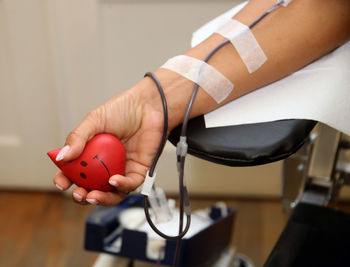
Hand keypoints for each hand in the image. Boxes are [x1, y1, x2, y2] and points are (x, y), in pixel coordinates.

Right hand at [53, 80, 164, 205]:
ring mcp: (122, 169)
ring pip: (111, 193)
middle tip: (77, 194)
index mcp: (91, 153)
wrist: (148, 105)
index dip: (65, 180)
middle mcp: (105, 165)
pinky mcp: (139, 171)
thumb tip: (62, 157)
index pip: (75, 171)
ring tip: (92, 195)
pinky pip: (130, 184)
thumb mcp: (94, 120)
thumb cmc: (123, 109)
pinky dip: (121, 185)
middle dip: (82, 195)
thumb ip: (78, 138)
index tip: (60, 183)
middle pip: (91, 187)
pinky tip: (113, 181)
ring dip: (101, 198)